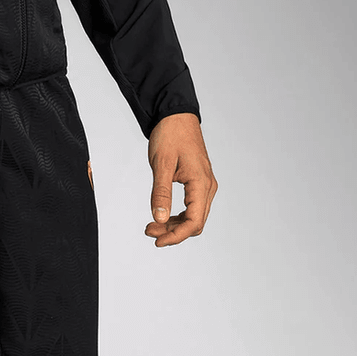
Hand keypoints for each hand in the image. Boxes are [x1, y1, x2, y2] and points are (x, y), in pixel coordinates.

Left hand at [144, 112, 216, 246]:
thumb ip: (160, 192)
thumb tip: (159, 219)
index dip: (176, 236)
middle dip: (173, 232)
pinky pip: (193, 206)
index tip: (157, 241)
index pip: (193, 222)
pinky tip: (163, 215)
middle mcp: (208, 186)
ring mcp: (205, 184)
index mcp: (201, 182)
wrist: (175, 115)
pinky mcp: (199, 181)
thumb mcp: (161, 163)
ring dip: (174, 225)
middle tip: (148, 231)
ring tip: (152, 225)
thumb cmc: (169, 135)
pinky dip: (178, 214)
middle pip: (195, 222)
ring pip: (194, 216)